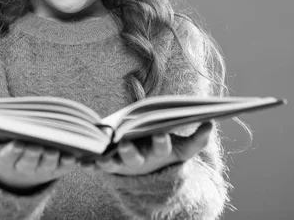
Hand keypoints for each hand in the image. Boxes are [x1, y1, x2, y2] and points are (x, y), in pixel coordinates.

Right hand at [0, 126, 77, 191]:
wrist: (16, 182)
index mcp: (6, 159)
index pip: (10, 154)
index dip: (14, 150)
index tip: (17, 143)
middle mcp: (26, 165)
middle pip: (32, 158)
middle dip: (35, 152)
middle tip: (39, 143)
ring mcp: (43, 167)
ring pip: (50, 162)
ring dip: (54, 156)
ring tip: (57, 147)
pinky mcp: (59, 167)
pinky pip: (68, 164)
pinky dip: (72, 160)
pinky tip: (76, 153)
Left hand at [91, 122, 212, 175]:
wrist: (149, 170)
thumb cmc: (166, 149)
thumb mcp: (183, 147)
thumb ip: (198, 139)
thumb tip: (211, 123)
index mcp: (159, 151)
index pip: (162, 147)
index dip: (162, 141)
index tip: (160, 133)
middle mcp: (141, 159)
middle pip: (135, 157)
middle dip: (131, 151)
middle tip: (126, 143)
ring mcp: (124, 163)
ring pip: (114, 163)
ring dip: (107, 161)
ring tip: (100, 159)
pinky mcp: (109, 164)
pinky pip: (96, 165)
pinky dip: (89, 164)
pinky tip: (82, 163)